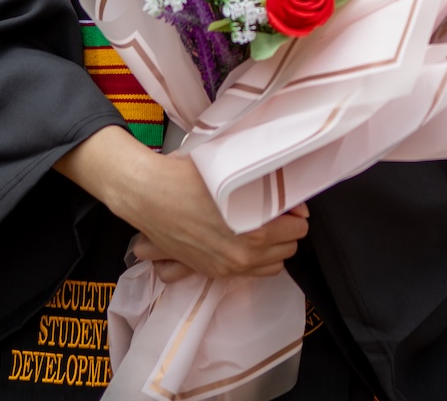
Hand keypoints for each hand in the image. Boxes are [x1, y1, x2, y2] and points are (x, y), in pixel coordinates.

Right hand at [56, 126, 309, 278]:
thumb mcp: (235, 172)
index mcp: (255, 233)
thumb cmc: (188, 177)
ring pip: (271, 266)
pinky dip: (253, 259)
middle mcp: (242, 257)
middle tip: (276, 210)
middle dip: (286, 229)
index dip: (295, 211)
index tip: (287, 200)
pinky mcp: (209, 271)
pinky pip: (248, 274)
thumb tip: (291, 195)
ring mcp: (225, 268)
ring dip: (272, 247)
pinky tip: (244, 239)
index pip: (299, 229)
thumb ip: (269, 186)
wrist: (147, 194)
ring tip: (262, 225)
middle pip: (288, 249)